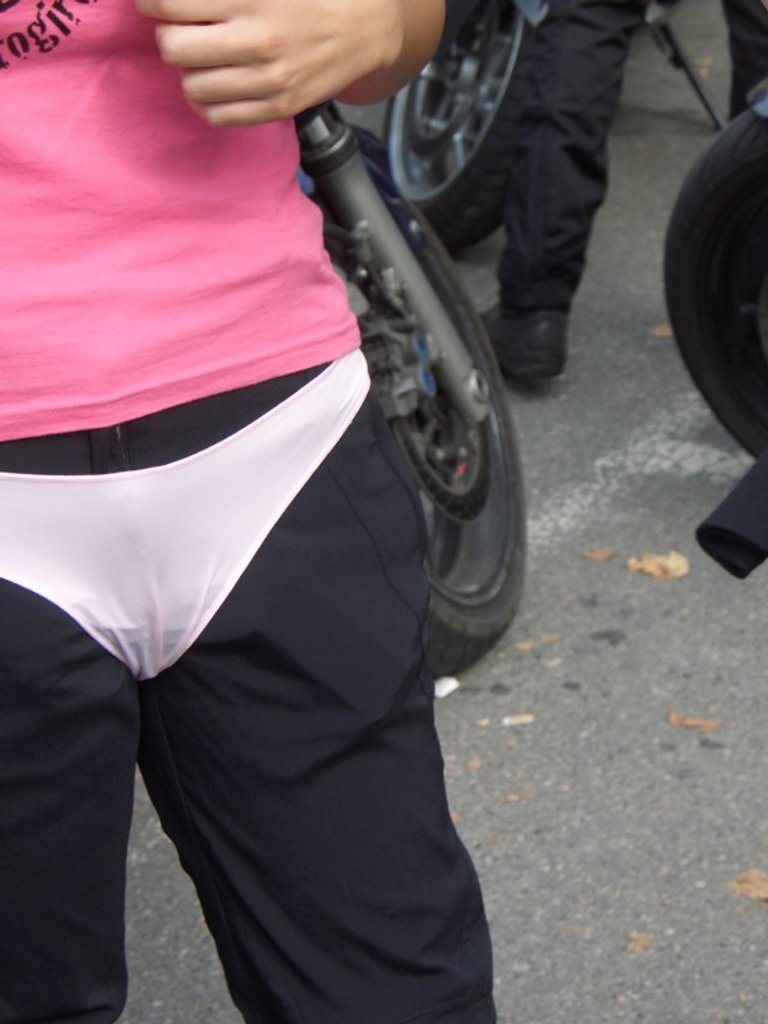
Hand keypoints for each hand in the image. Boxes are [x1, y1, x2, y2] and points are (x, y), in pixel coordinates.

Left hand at [135, 0, 443, 125]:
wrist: (366, 29)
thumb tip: (171, 2)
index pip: (170, 3)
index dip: (151, 3)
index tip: (154, 4)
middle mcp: (258, 39)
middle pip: (173, 47)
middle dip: (169, 35)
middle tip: (181, 29)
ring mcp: (268, 80)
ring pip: (191, 85)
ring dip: (189, 70)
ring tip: (205, 57)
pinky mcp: (277, 108)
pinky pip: (216, 116)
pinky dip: (206, 101)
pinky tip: (215, 83)